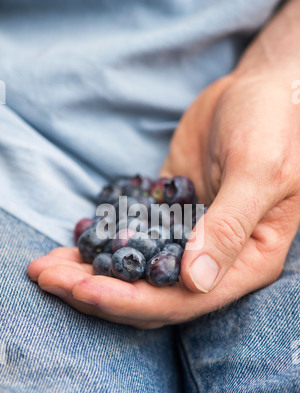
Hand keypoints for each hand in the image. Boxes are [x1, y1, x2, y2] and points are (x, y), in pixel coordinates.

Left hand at [28, 71, 299, 328]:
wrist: (262, 91)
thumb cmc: (275, 125)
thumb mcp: (261, 170)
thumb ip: (229, 226)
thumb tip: (194, 281)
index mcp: (247, 262)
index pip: (183, 300)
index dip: (131, 301)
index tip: (83, 290)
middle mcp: (217, 259)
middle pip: (152, 292)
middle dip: (99, 291)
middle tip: (48, 279)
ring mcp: (190, 238)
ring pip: (136, 270)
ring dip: (91, 271)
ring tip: (46, 266)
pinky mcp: (169, 215)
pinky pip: (131, 237)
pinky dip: (101, 243)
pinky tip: (73, 241)